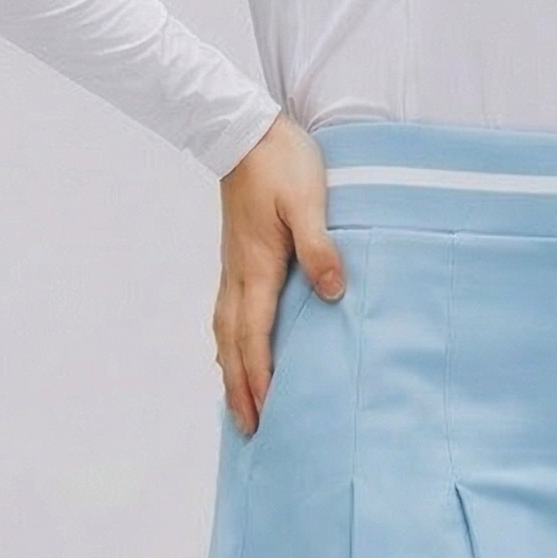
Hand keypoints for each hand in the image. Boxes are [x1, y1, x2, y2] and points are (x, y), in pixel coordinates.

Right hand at [215, 112, 344, 436]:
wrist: (242, 128)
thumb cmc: (281, 162)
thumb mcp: (309, 201)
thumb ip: (320, 247)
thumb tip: (331, 291)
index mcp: (257, 268)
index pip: (256, 336)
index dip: (260, 377)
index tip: (266, 412)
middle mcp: (238, 276)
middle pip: (234, 346)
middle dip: (241, 389)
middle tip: (249, 429)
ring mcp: (232, 269)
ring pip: (225, 333)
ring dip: (230, 373)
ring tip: (237, 406)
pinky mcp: (234, 260)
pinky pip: (225, 316)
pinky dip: (227, 346)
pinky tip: (230, 357)